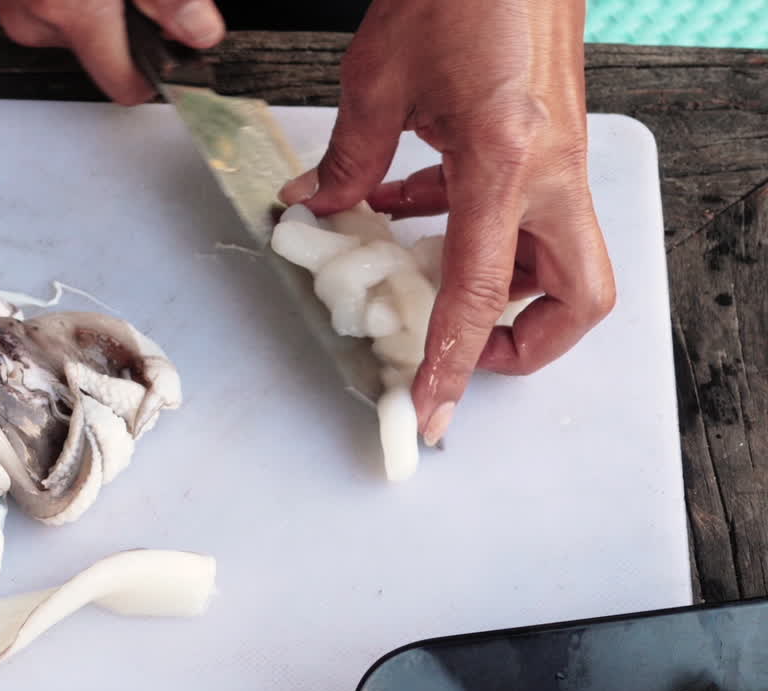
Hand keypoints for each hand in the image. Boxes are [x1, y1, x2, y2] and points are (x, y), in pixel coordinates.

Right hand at [0, 0, 224, 103]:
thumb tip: (199, 34)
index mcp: (75, 10)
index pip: (124, 85)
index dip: (156, 77)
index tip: (175, 65)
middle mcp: (35, 15)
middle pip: (98, 53)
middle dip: (121, 27)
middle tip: (136, 0)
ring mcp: (10, 3)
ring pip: (70, 26)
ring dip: (90, 6)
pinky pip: (46, 6)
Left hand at [279, 0, 614, 444]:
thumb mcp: (380, 79)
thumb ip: (350, 158)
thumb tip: (318, 203)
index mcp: (508, 163)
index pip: (480, 291)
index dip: (455, 361)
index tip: (433, 408)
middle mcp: (551, 173)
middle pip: (575, 296)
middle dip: (525, 342)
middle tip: (464, 354)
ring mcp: (558, 159)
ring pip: (553, 258)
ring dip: (493, 283)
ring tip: (418, 276)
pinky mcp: (547, 142)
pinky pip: (523, 214)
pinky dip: (474, 229)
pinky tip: (415, 208)